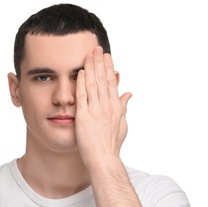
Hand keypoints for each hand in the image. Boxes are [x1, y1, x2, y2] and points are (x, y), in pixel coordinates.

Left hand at [75, 46, 131, 168]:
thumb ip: (124, 107)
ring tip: (88, 54)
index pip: (112, 82)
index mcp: (116, 107)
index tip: (106, 56)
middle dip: (99, 62)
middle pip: (103, 79)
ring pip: (93, 84)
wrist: (104, 159)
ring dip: (90, 68)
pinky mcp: (84, 116)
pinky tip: (79, 72)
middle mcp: (107, 106)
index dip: (108, 67)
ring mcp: (95, 110)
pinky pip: (82, 96)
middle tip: (96, 48)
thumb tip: (128, 93)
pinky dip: (81, 83)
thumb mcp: (122, 124)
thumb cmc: (112, 144)